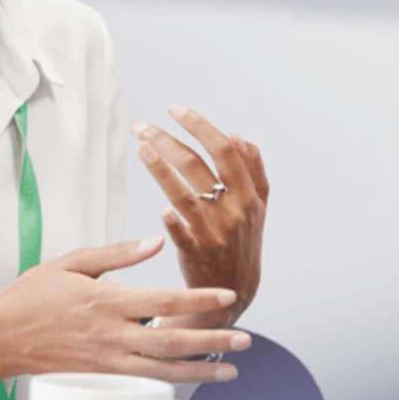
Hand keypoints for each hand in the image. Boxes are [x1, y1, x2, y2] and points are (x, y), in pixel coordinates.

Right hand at [0, 237, 250, 399]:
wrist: (2, 335)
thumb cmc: (32, 296)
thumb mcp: (72, 262)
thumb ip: (117, 254)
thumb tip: (154, 241)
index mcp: (106, 301)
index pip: (163, 302)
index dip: (199, 300)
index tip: (225, 295)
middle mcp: (112, 334)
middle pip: (173, 342)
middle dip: (214, 341)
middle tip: (244, 339)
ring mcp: (108, 359)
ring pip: (165, 370)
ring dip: (202, 370)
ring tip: (231, 369)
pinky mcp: (103, 375)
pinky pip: (145, 381)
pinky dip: (173, 381)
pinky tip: (190, 377)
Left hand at [132, 104, 267, 327]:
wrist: (234, 290)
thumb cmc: (242, 240)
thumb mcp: (258, 206)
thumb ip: (253, 170)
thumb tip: (234, 135)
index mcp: (251, 195)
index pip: (225, 150)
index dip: (199, 126)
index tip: (175, 109)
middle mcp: (236, 212)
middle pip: (197, 165)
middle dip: (166, 139)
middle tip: (141, 125)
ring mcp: (216, 233)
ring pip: (183, 193)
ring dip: (158, 167)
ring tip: (139, 146)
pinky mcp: (197, 253)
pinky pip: (182, 234)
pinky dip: (172, 220)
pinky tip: (161, 208)